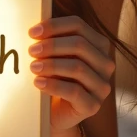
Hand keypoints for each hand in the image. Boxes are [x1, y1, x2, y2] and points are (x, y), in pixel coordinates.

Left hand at [28, 15, 114, 133]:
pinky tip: (38, 83)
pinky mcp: (93, 105)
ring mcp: (102, 86)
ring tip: (33, 67)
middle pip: (80, 45)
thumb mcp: (56, 54)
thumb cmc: (55, 76)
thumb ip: (51, 39)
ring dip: (51, 65)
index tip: (32, 32)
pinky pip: (74, 92)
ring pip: (78, 68)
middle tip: (31, 50)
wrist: (55, 111)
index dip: (54, 26)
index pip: (78, 25)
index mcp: (98, 45)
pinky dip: (53, 85)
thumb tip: (34, 29)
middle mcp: (105, 64)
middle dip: (52, 45)